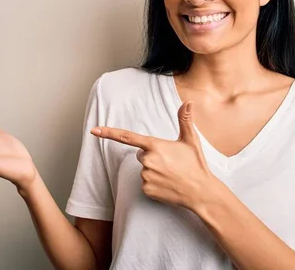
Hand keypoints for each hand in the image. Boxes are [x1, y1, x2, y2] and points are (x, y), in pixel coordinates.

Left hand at [90, 101, 213, 210]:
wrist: (201, 192)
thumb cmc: (196, 165)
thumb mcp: (190, 140)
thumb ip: (185, 120)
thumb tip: (189, 102)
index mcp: (155, 146)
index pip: (127, 137)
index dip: (108, 133)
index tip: (94, 130)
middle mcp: (148, 161)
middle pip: (141, 154)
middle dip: (152, 156)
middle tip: (171, 162)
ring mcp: (146, 176)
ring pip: (143, 169)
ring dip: (154, 170)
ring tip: (171, 174)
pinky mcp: (146, 190)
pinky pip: (145, 183)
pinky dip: (154, 183)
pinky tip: (167, 184)